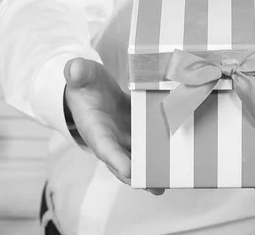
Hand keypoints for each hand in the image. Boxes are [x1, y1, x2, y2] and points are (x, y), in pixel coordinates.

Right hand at [64, 58, 164, 194]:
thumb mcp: (80, 75)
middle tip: (158, 185)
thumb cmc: (83, 83)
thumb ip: (77, 72)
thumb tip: (73, 68)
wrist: (90, 87)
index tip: (129, 171)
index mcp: (94, 128)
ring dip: (154, 166)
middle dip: (140, 175)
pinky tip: (182, 149)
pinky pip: (151, 139)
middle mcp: (111, 138)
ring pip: (141, 155)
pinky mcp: (138, 129)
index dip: (116, 159)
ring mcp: (126, 136)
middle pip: (125, 162)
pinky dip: (162, 144)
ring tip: (174, 176)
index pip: (104, 146)